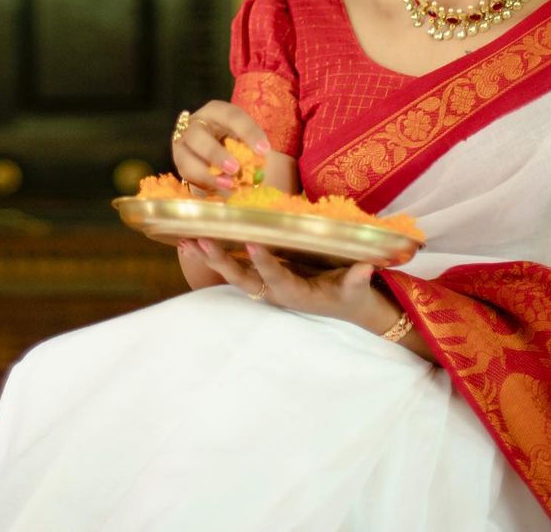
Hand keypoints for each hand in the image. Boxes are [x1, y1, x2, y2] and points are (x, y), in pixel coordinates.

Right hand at [172, 101, 270, 195]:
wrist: (220, 163)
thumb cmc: (238, 147)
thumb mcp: (249, 144)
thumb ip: (254, 150)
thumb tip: (260, 162)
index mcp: (217, 112)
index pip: (231, 116)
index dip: (248, 131)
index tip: (264, 150)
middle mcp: (197, 123)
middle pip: (198, 134)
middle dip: (216, 154)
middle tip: (235, 169)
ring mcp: (184, 142)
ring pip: (187, 156)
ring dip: (207, 172)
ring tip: (229, 183)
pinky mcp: (180, 161)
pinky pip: (187, 172)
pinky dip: (205, 180)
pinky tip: (222, 186)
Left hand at [181, 239, 397, 334]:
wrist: (345, 308)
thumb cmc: (351, 296)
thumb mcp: (357, 290)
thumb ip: (357, 281)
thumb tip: (365, 269)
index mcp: (296, 294)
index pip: (277, 277)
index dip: (264, 262)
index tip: (251, 243)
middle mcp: (274, 292)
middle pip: (242, 278)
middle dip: (220, 261)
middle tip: (200, 242)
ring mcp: (264, 285)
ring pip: (231, 273)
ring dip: (208, 258)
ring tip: (185, 241)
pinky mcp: (259, 277)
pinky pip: (231, 267)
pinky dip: (210, 256)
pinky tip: (189, 241)